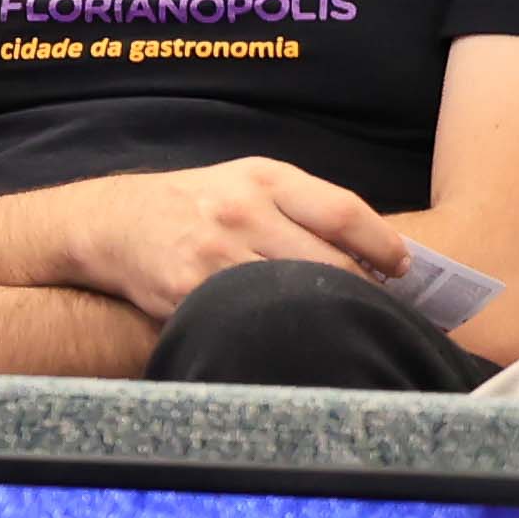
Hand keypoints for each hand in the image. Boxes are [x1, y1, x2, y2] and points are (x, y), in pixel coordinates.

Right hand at [41, 156, 401, 318]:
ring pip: (296, 297)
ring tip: (348, 328)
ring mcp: (215, 256)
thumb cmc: (195, 202)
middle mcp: (242, 213)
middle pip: (328, 264)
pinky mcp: (190, 294)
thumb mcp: (248, 180)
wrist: (114, 223)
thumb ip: (304, 204)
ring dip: (329, 317)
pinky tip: (294, 337)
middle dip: (366, 293)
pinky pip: (251, 319)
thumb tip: (375, 247)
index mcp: (264, 180)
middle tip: (386, 310)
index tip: (404, 268)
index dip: (383, 246)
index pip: (343, 213)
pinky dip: (281, 332)